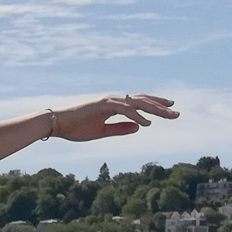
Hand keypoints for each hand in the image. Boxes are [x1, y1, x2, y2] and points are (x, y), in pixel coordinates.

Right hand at [50, 95, 177, 141]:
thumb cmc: (75, 128)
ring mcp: (109, 101)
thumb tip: (139, 127)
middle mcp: (114, 100)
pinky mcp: (103, 105)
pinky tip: (147, 123)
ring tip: (170, 115)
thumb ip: (120, 129)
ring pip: (138, 103)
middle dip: (161, 106)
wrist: (55, 124)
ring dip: (155, 109)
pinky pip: (125, 110)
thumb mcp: (101, 131)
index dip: (154, 105)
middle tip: (177, 113)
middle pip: (143, 101)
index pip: (139, 103)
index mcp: (113, 105)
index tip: (169, 108)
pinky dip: (137, 116)